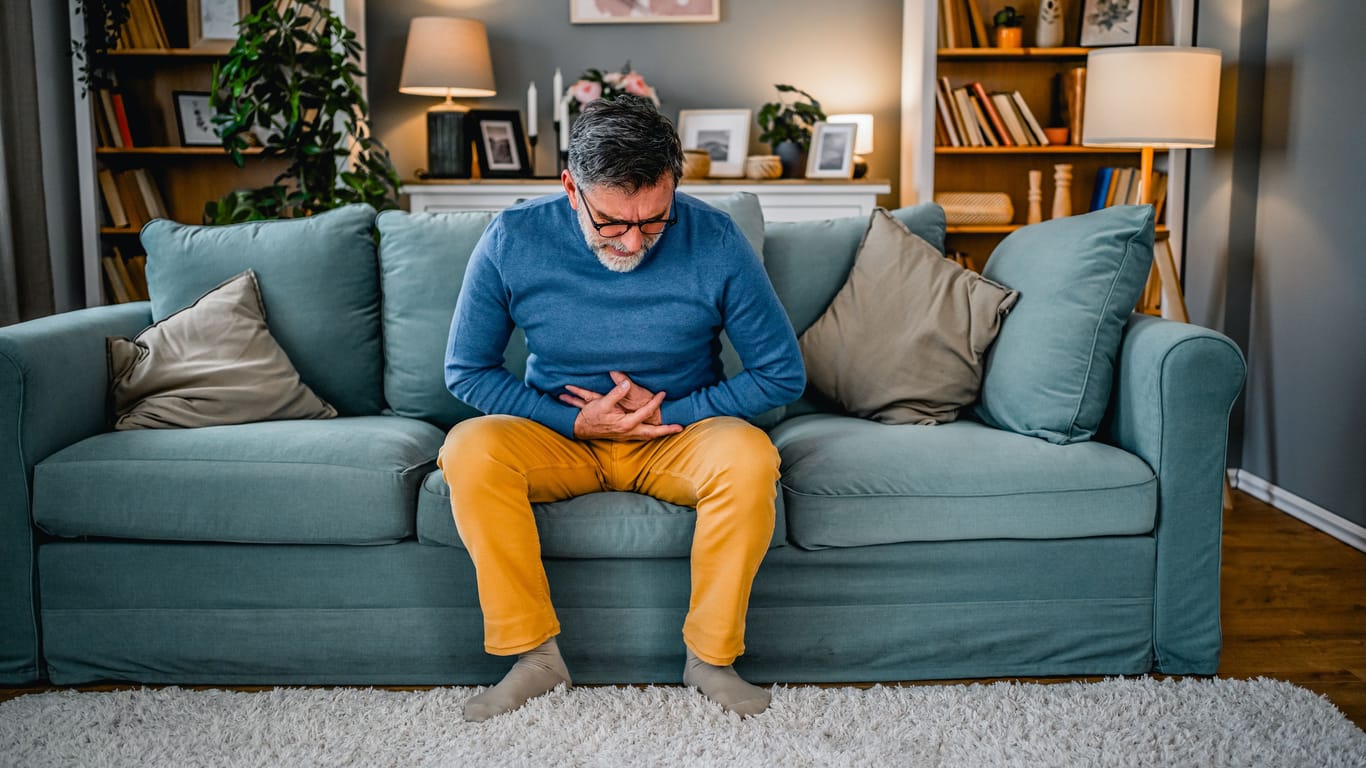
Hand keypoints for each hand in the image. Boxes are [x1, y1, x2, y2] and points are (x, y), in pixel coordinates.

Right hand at [559, 373, 682, 440]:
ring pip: (647, 437)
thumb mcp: (601, 402)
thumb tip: (626, 384)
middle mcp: (628, 432)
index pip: (646, 412)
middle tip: (679, 428)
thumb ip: (616, 393)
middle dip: (666, 431)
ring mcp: (626, 436)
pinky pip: (641, 436)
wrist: (579, 428)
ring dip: (659, 434)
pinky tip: (653, 431)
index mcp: (625, 424)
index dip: (656, 402)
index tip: (663, 393)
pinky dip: (650, 434)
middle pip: (652, 433)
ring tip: (671, 430)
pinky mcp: (623, 436)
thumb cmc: (590, 416)